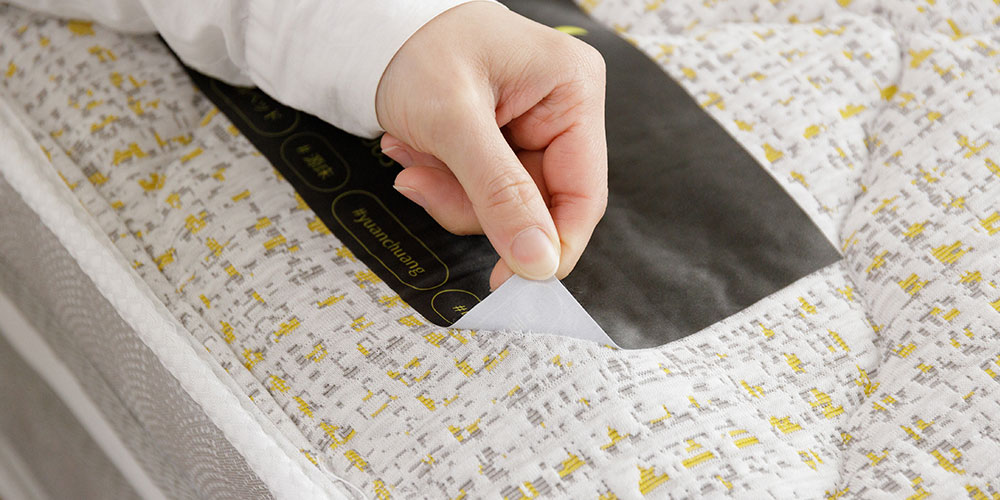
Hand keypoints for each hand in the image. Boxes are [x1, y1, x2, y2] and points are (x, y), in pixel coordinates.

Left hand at [375, 1, 606, 289]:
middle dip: (475, 207)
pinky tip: (414, 150)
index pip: (583, 193)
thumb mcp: (454, 121)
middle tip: (422, 184)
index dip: (551, 245)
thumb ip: (499, 194)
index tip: (511, 279)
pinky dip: (443, 183)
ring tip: (410, 153)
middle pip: (538, 206)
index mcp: (573, 91)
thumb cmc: (417, 48)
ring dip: (450, 193)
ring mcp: (531, 132)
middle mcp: (561, 113)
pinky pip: (482, 194)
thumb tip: (538, 261)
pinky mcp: (502, 147)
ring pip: (504, 207)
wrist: (375, 32)